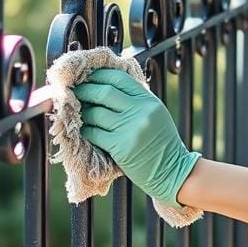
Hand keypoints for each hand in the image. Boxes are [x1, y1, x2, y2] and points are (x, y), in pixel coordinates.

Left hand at [72, 68, 200, 207]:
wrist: (173, 171)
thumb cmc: (162, 143)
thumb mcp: (156, 114)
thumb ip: (136, 100)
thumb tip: (107, 87)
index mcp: (149, 101)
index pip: (119, 79)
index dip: (99, 75)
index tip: (88, 76)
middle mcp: (140, 111)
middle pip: (104, 93)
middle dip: (85, 90)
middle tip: (74, 91)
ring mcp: (130, 129)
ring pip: (96, 113)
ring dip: (83, 112)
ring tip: (77, 111)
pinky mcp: (120, 147)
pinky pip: (95, 133)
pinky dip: (86, 130)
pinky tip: (84, 130)